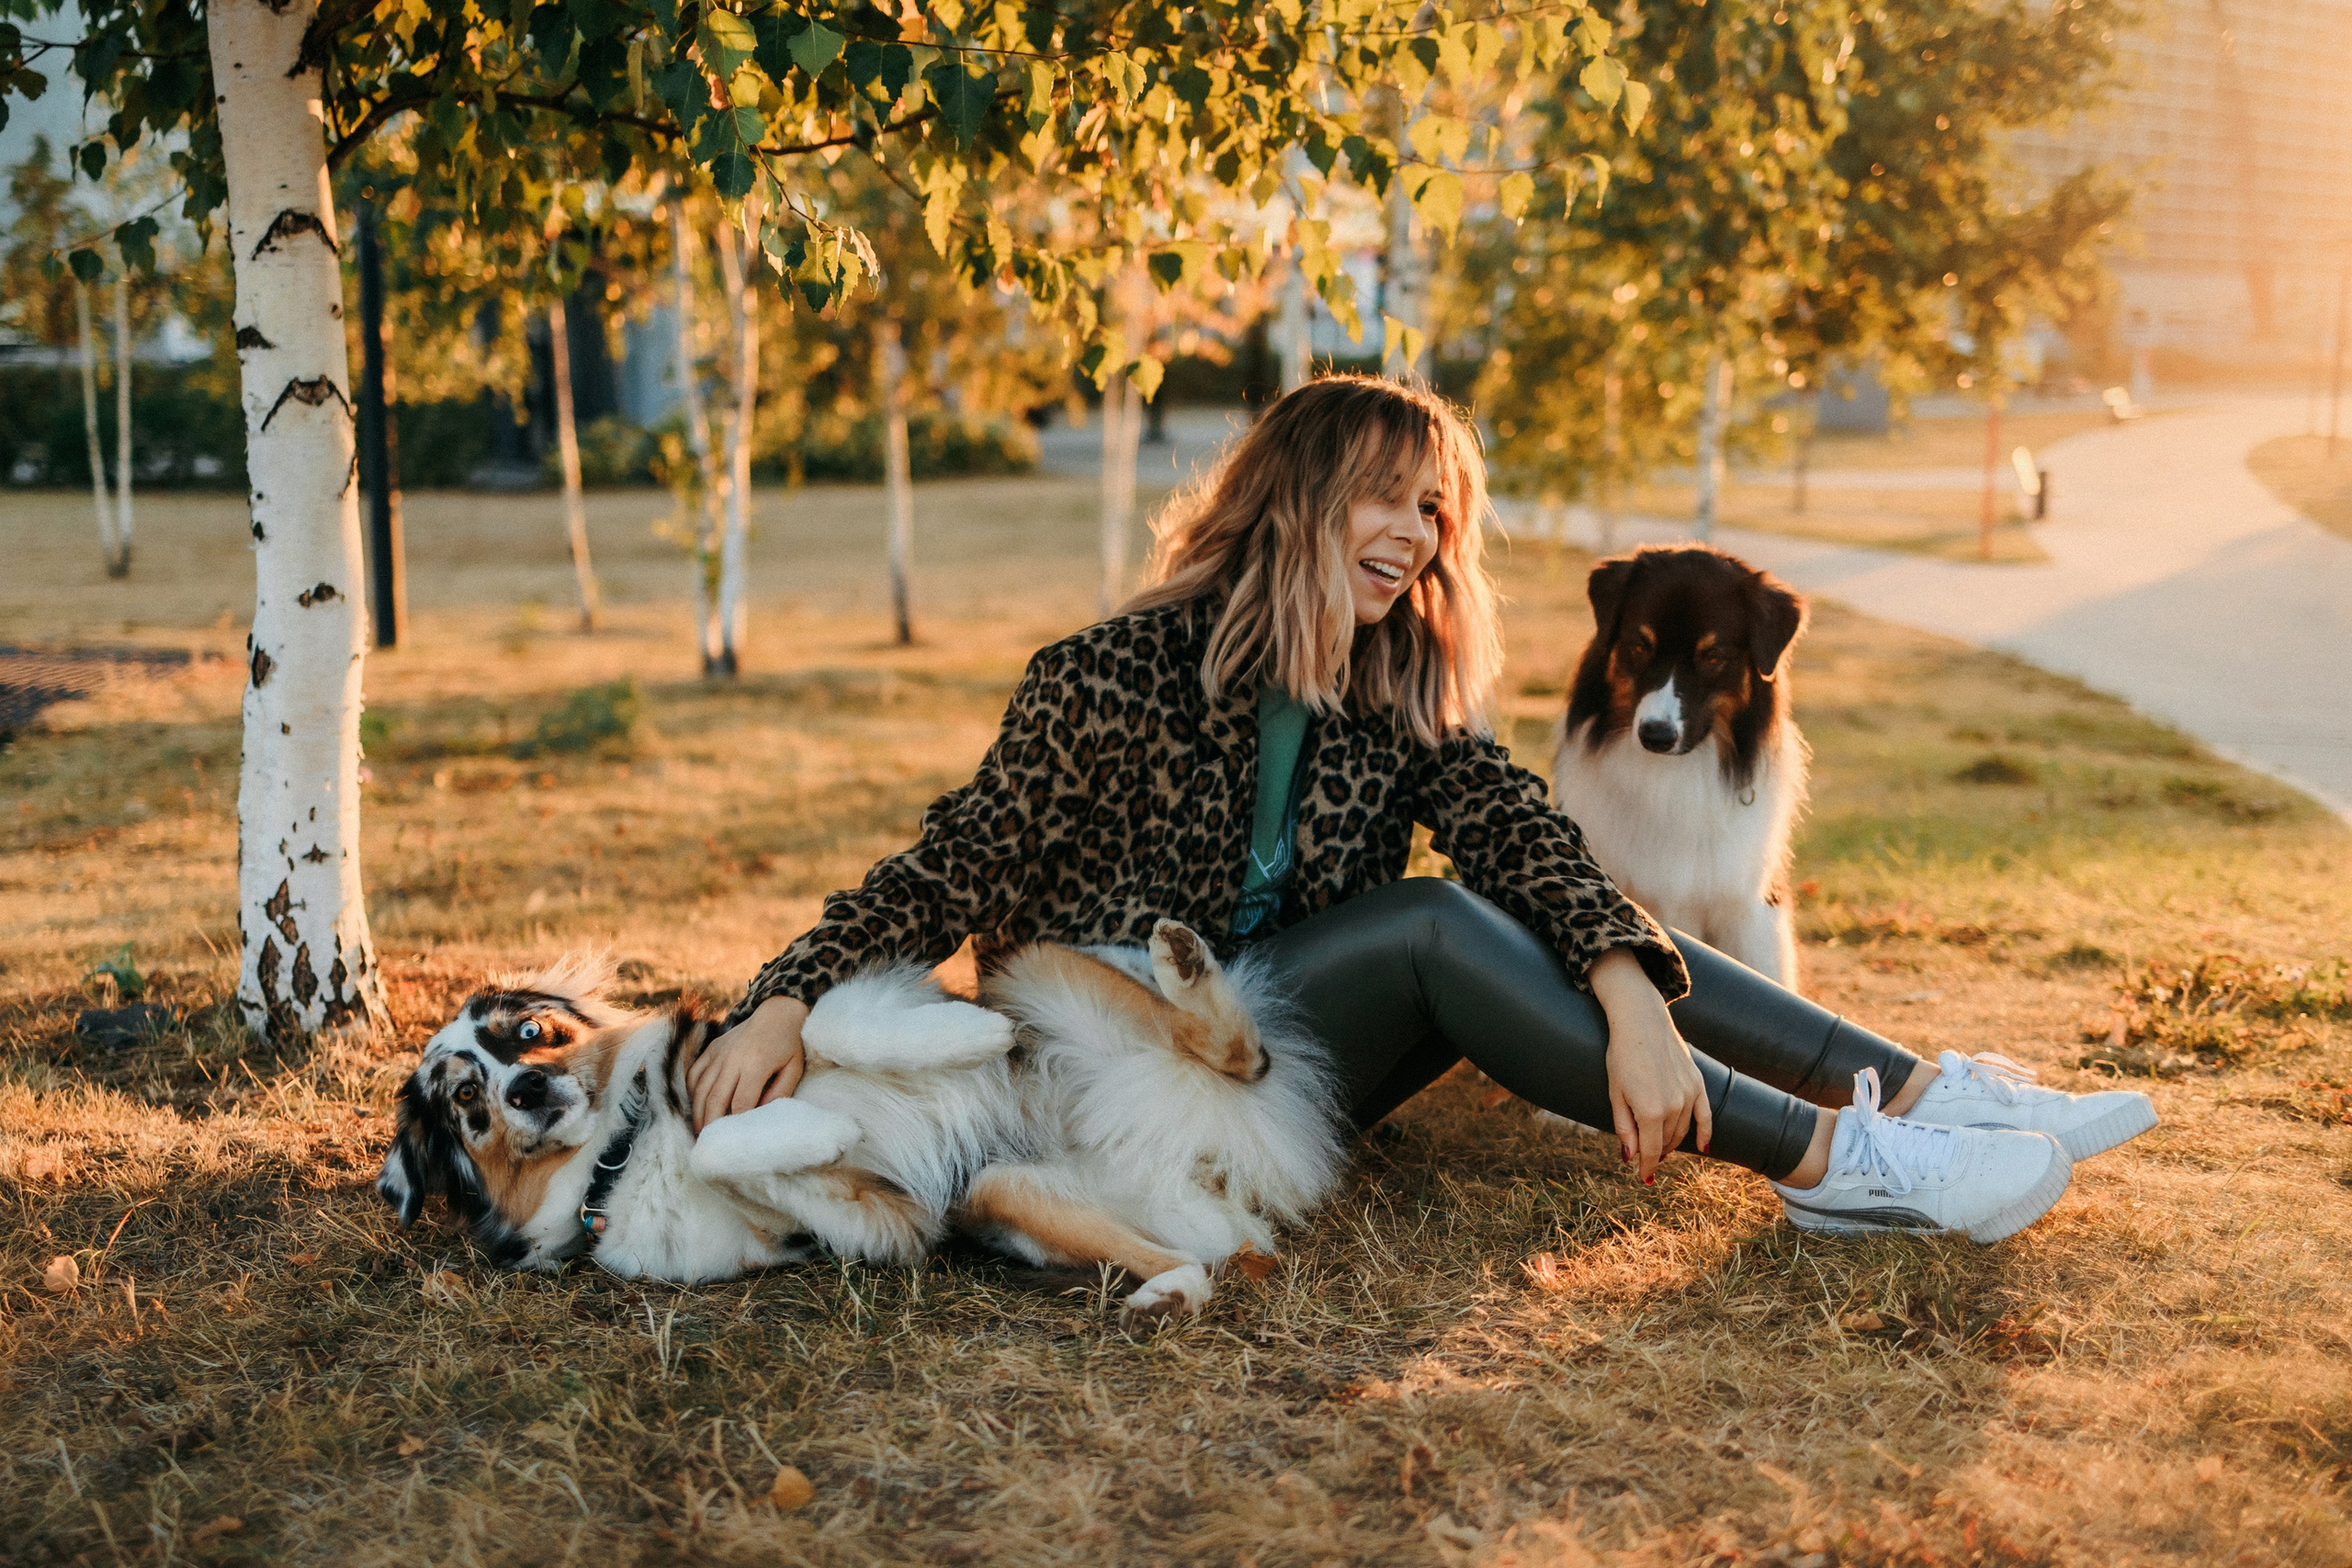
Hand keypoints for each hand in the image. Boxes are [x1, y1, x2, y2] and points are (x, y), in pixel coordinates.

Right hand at [688, 995, 809, 1131]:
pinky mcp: (711, 1049)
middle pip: (714, 1099)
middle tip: (709, 1145)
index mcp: (756, 1064)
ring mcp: (719, 1053)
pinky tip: (695, 1107)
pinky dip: (691, 1092)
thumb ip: (780, 1092)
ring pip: (700, 1089)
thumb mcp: (794, 1068)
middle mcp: (732, 1059)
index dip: (736, 1123)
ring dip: (697, 1113)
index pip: (741, 1102)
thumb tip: (761, 1114)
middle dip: (710, 1125)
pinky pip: (694, 1073)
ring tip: (699, 1132)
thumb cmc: (789, 1044)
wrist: (777, 1012)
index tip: (734, 1140)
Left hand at [1590, 948, 1712, 1184]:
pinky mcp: (1698, 1083)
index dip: (1647, 1168)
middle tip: (1647, 1159)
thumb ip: (1625, 1128)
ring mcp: (1689, 1094)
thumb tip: (1631, 1158)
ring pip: (1683, 1131)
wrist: (1641, 1021)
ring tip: (1662, 1148)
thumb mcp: (1615, 1094)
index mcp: (1650, 1111)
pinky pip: (1706, 1115)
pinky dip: (1705, 1133)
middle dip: (1657, 1154)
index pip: (1651, 1151)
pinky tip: (1703, 1148)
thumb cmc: (1621, 1056)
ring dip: (1673, 1143)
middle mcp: (1674, 1106)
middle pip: (1667, 1142)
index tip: (1645, 1179)